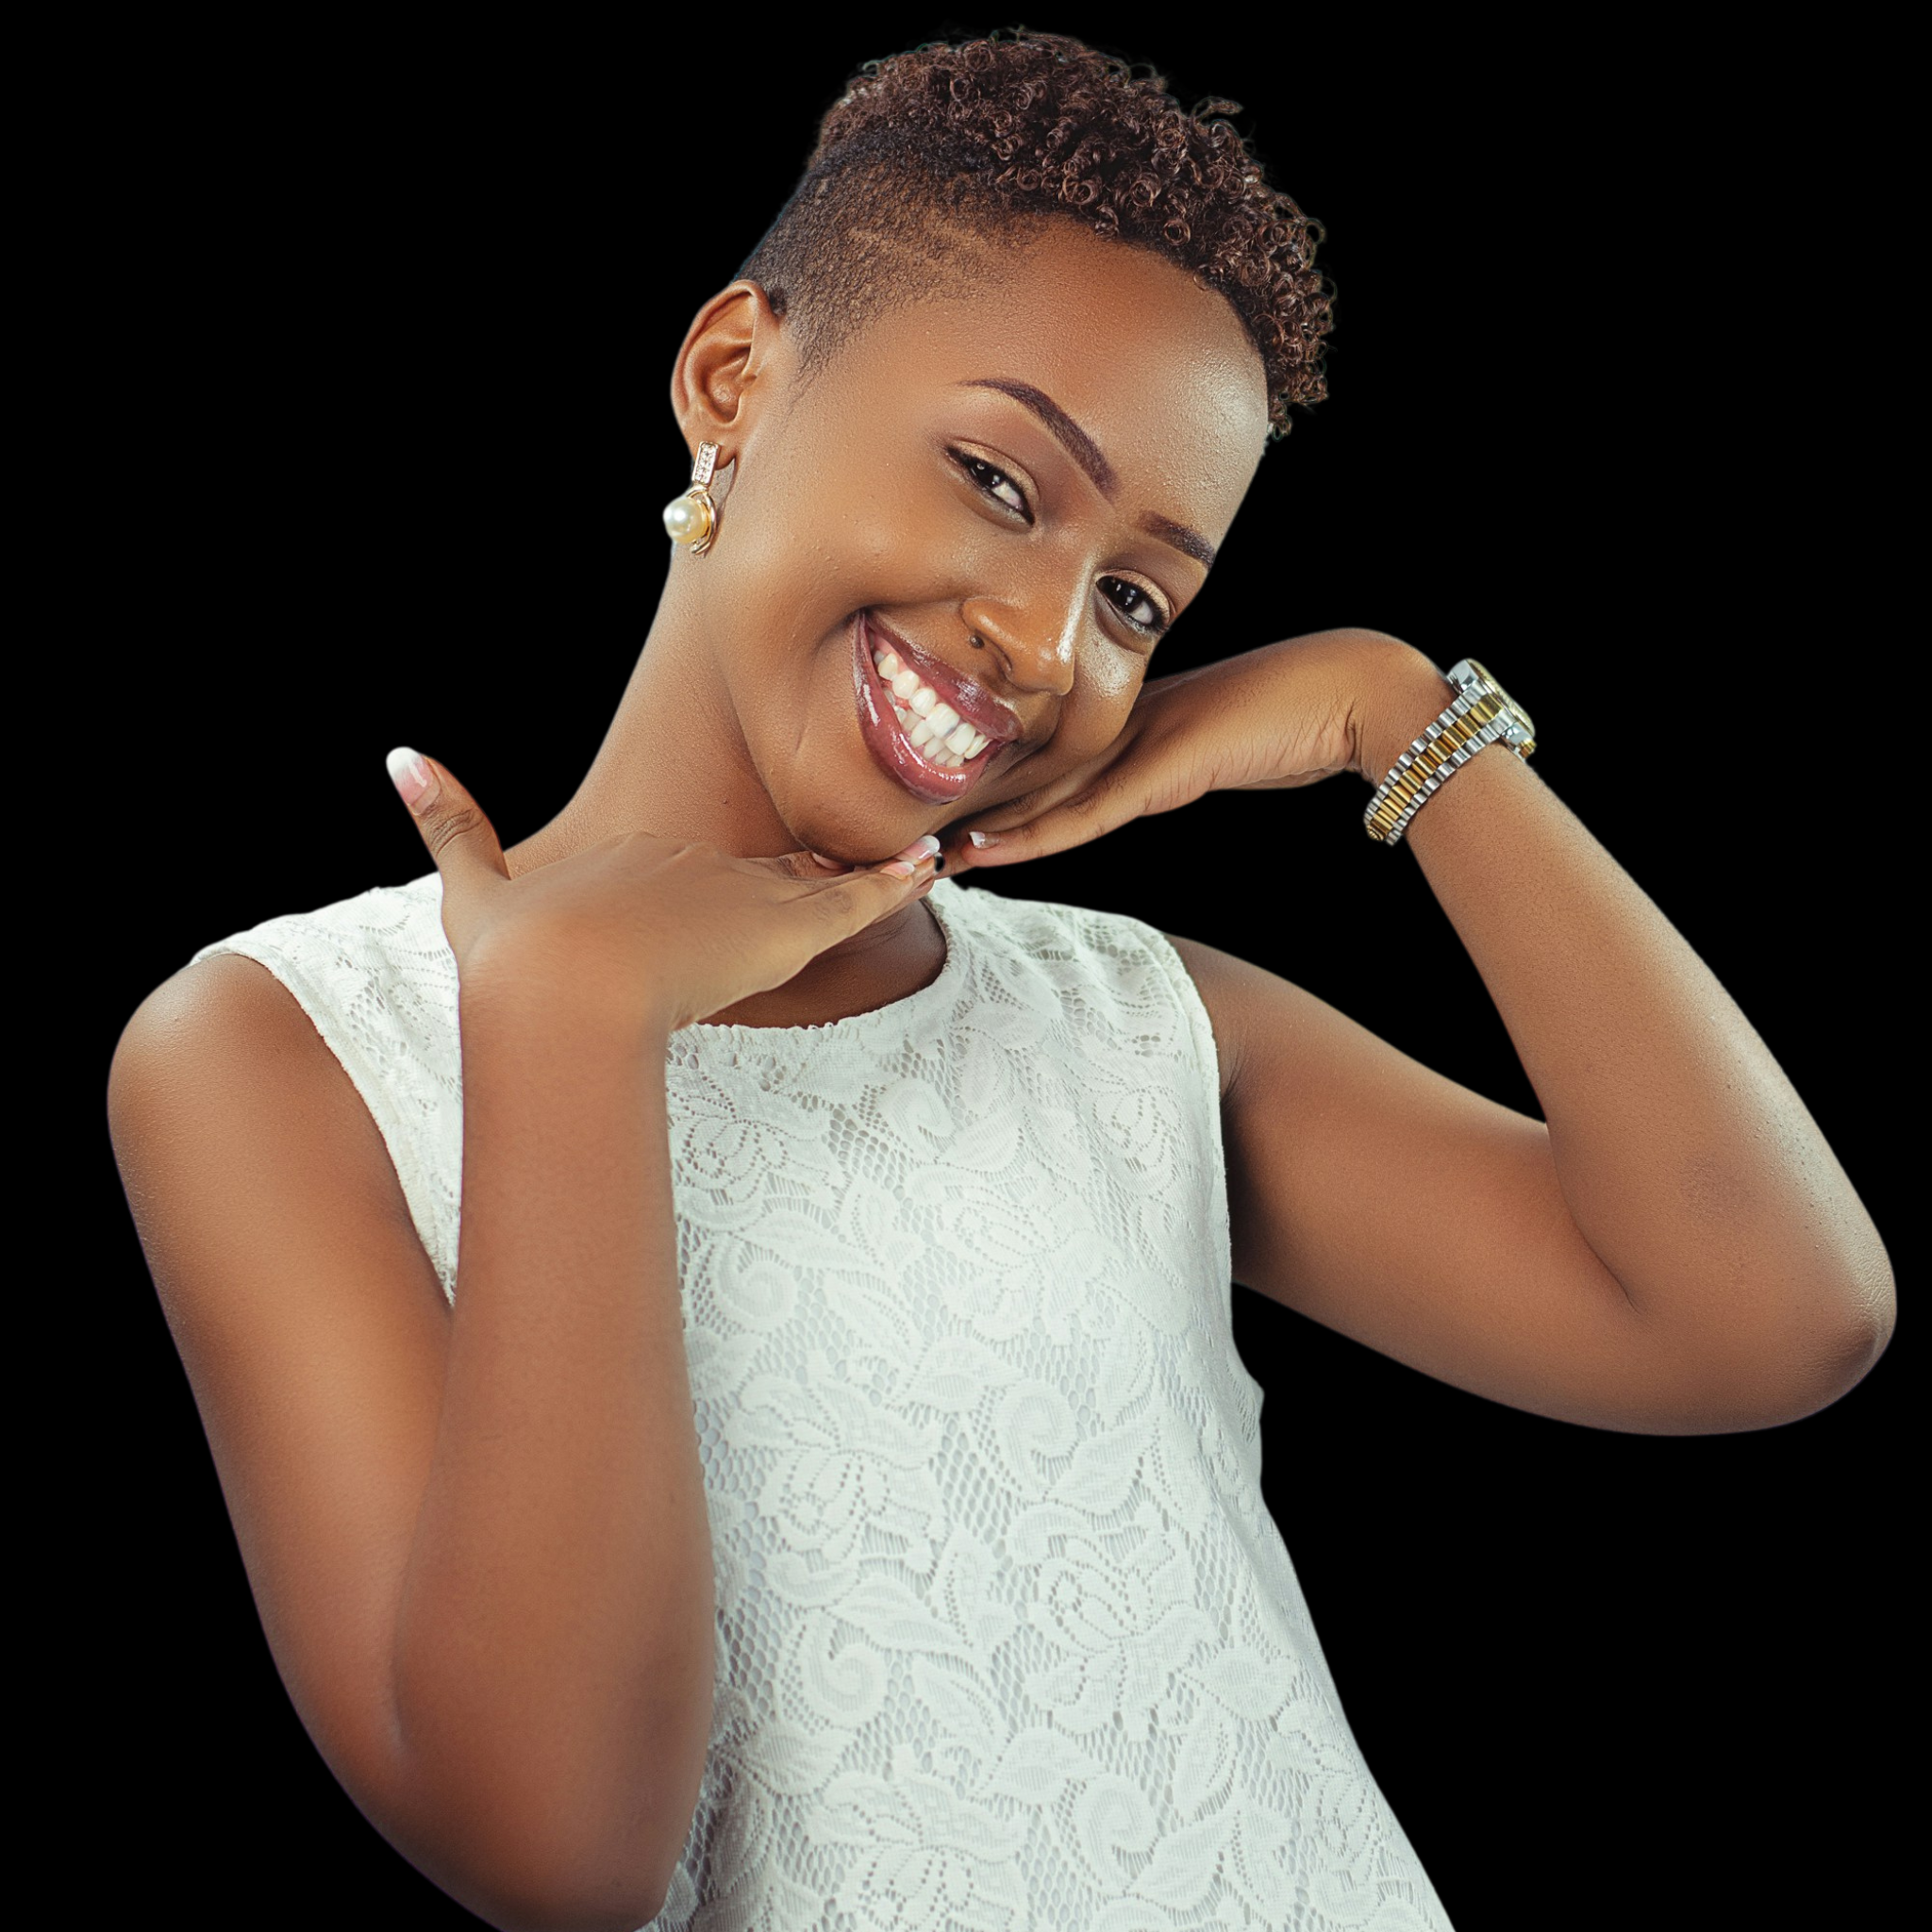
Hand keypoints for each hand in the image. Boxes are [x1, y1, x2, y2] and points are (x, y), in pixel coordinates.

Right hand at [385, 748, 939, 1032]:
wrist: (564, 985)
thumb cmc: (518, 954)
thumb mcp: (471, 893)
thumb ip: (448, 825)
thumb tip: (401, 754)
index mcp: (637, 860)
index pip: (696, 870)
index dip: (723, 879)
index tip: (747, 883)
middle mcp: (698, 864)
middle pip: (760, 868)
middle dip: (799, 869)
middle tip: (847, 861)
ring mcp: (745, 891)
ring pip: (813, 878)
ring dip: (857, 870)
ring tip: (908, 857)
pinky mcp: (788, 925)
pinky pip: (858, 897)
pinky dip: (894, 880)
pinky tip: (930, 864)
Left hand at [938, 629, 1447, 871]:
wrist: (1345, 694)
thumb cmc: (1290, 717)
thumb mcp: (1208, 746)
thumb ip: (1163, 763)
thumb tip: (1136, 782)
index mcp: (1120, 715)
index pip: (1034, 752)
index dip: (980, 781)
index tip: (926, 807)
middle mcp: (1113, 725)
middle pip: (1017, 769)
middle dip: (955, 802)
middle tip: (888, 833)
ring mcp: (1132, 745)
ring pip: (1034, 794)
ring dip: (974, 826)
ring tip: (911, 853)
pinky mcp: (1156, 771)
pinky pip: (1079, 815)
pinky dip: (1028, 838)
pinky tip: (980, 854)